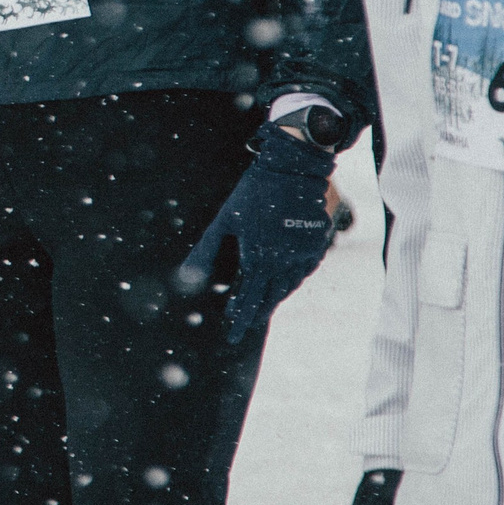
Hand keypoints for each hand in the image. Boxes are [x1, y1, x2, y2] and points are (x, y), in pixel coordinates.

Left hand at [178, 122, 337, 342]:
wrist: (294, 169)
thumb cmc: (253, 192)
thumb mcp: (225, 219)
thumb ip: (206, 249)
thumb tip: (185, 275)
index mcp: (259, 258)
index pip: (248, 298)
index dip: (240, 317)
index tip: (233, 336)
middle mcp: (284, 262)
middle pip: (271, 297)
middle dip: (258, 313)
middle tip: (248, 326)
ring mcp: (304, 254)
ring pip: (289, 285)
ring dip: (276, 298)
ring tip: (264, 308)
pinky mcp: (317, 244)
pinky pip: (305, 270)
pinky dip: (294, 280)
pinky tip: (286, 283)